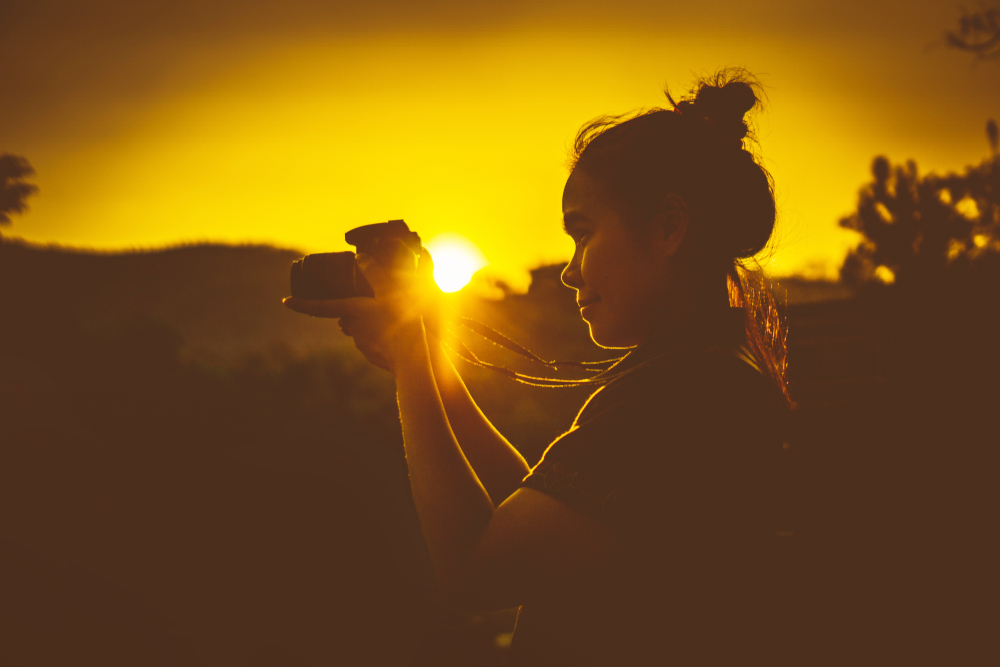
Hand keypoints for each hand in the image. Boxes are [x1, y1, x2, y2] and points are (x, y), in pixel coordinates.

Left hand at [283, 242, 441, 372]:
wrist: (412, 360)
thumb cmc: (402, 323)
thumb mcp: (391, 293)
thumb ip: (375, 273)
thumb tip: (360, 257)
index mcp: (352, 311)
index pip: (319, 307)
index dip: (301, 304)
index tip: (285, 302)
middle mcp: (352, 328)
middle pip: (346, 315)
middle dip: (353, 309)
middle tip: (374, 302)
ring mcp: (362, 344)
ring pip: (360, 328)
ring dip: (371, 322)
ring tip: (392, 316)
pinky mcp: (373, 354)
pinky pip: (373, 341)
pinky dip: (381, 336)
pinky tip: (396, 332)